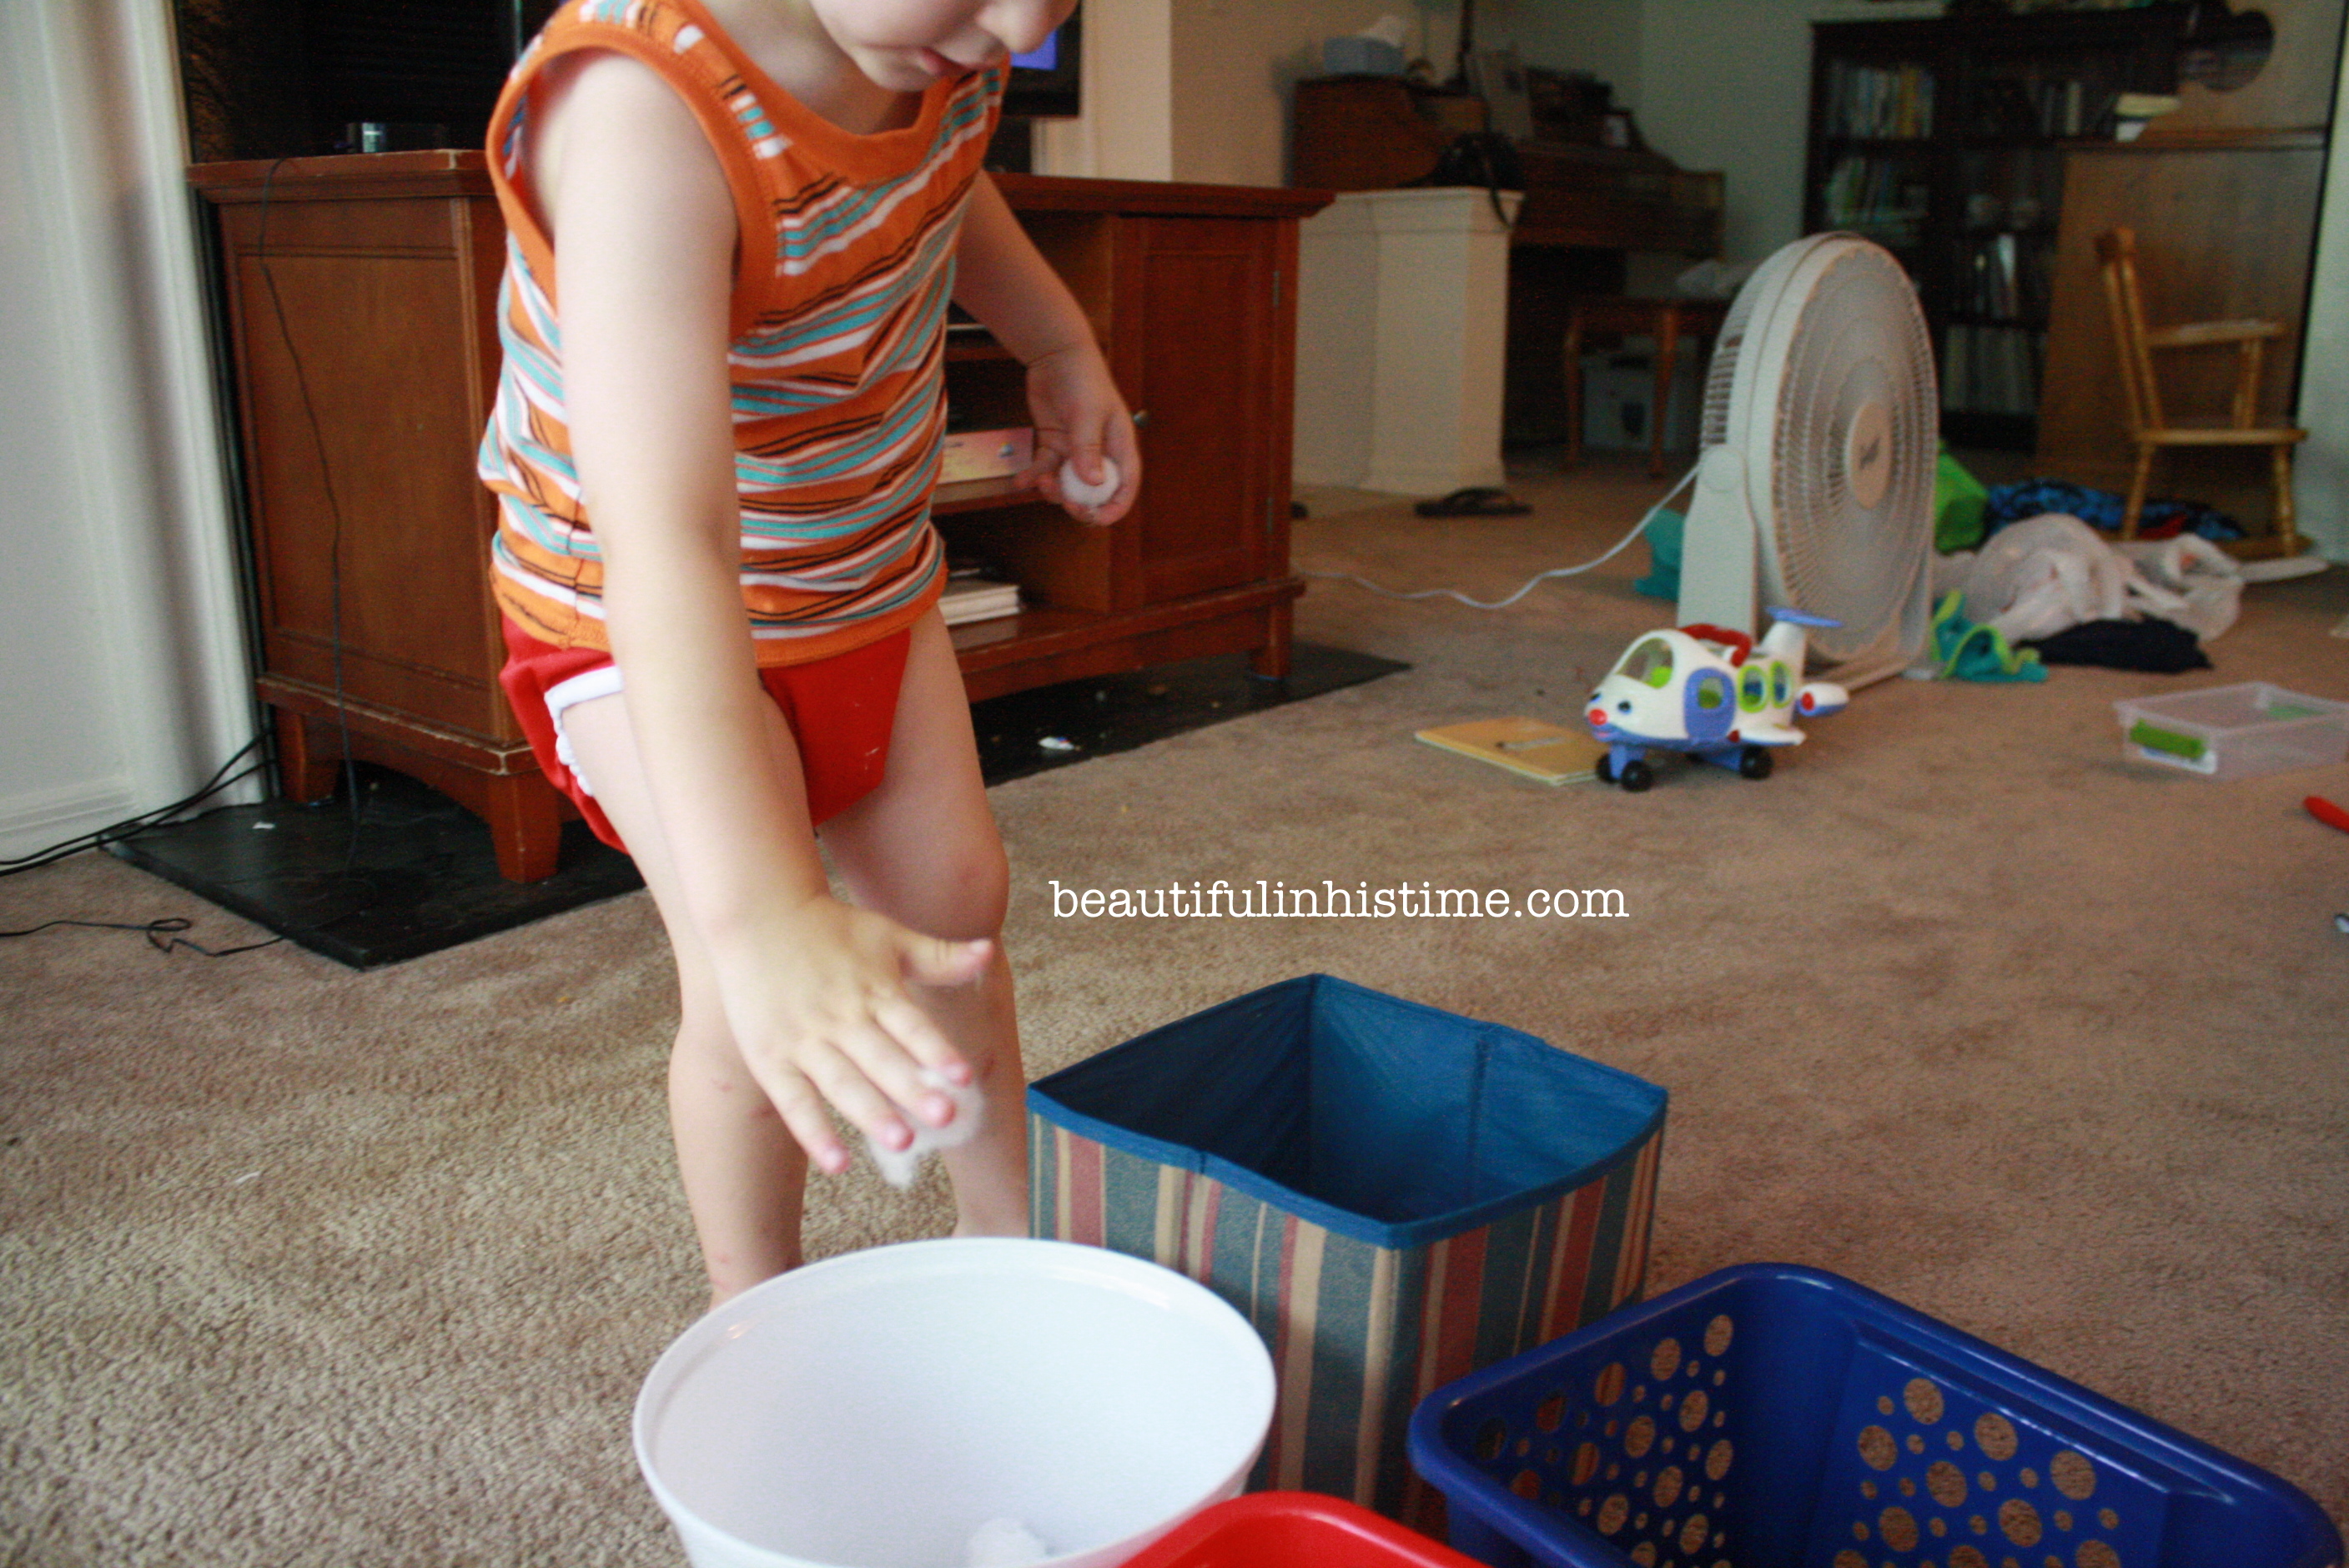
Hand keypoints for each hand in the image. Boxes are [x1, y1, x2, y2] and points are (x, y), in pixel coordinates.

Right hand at [710, 894, 992, 1174]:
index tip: (962, 1076)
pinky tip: (837, 1163)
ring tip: (902, 1141)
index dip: (936, 1050)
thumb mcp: (887, 936)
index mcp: (874, 990)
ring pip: (842, 1083)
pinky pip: (794, 1101)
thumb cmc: (829, 929)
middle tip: (945, 1116)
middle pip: (882, 1059)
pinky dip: (814, 1132)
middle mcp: (842, 1017)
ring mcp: (804, 1039)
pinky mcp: (771, 1058)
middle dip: (913, 1089)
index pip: (911, 1025)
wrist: (755, 913)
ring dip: (872, 1113)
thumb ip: (938, 955)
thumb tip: (988, 951)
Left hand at [1021, 342, 1140, 525]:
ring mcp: (1075, 451)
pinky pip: (1044, 469)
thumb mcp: (1087, 413)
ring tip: (1040, 481)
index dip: (1115, 506)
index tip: (1097, 518)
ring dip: (1054, 491)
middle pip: (1094, 493)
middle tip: (1063, 500)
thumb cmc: (1082, 378)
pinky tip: (1020, 481)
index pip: (1124, 486)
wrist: (1055, 355)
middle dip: (1079, 503)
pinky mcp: (1053, 446)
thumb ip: (1089, 448)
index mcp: (1119, 447)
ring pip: (1067, 485)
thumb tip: (1094, 482)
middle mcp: (1100, 454)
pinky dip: (1033, 477)